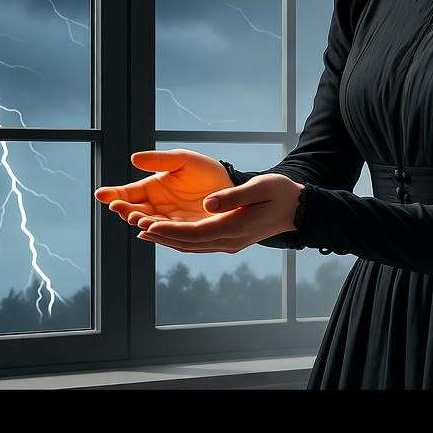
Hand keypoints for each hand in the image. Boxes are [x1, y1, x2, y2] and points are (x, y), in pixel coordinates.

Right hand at [93, 148, 232, 227]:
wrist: (231, 187)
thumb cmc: (205, 171)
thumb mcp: (183, 160)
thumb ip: (160, 160)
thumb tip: (134, 158)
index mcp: (151, 188)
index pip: (127, 194)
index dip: (113, 194)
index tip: (101, 194)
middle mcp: (156, 207)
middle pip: (134, 211)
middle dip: (126, 210)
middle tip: (120, 207)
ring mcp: (169, 222)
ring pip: (149, 225)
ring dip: (141, 222)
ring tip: (136, 218)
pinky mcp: (184, 233)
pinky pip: (168, 235)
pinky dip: (158, 234)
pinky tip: (149, 232)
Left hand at [136, 173, 303, 252]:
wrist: (298, 208)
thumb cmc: (280, 192)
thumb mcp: (260, 188)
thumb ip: (233, 196)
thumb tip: (207, 204)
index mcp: (234, 228)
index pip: (194, 233)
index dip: (169, 230)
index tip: (148, 224)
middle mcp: (229, 241)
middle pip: (187, 243)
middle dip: (160, 235)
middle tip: (135, 225)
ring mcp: (229, 243)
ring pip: (191, 245)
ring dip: (166, 239)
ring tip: (142, 229)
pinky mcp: (229, 240)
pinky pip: (198, 243)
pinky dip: (179, 239)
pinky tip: (166, 232)